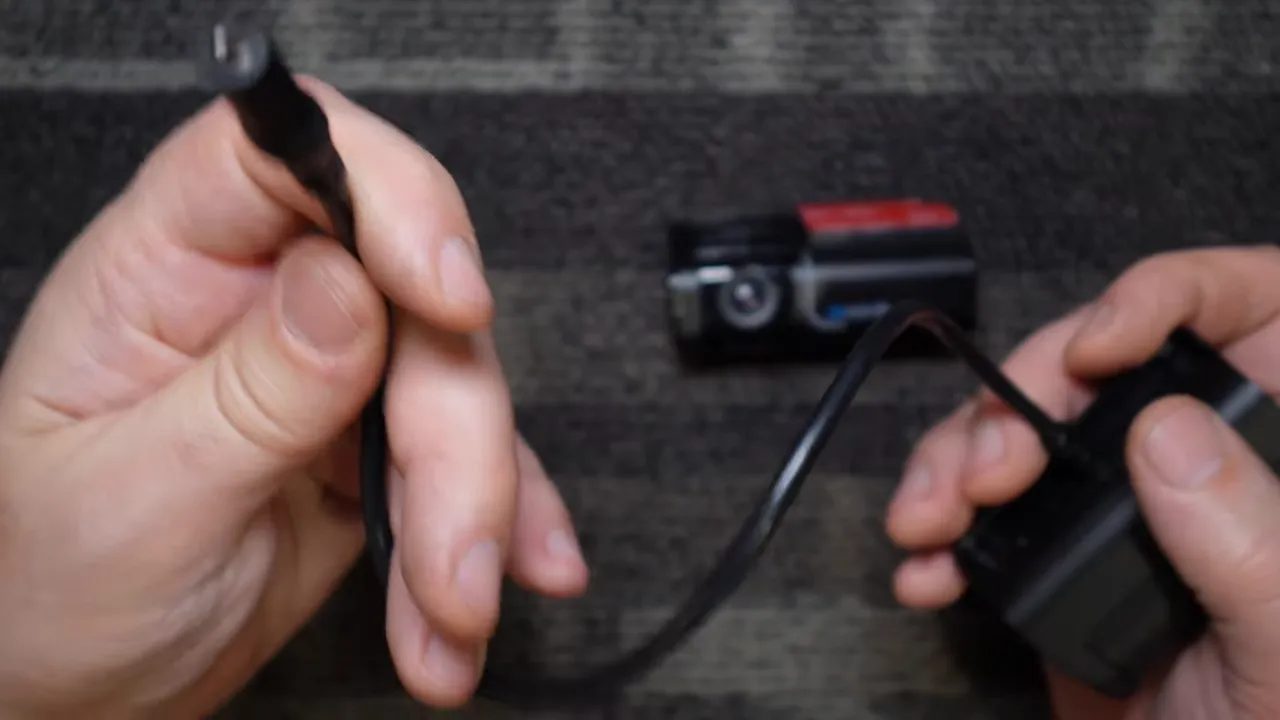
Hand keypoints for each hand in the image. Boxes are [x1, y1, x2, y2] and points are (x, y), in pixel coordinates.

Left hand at [0, 80, 587, 717]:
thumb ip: (249, 392)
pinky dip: (495, 525)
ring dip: (475, 505)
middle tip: (451, 554)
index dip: (385, 192)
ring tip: (450, 616)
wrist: (73, 691)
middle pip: (407, 295)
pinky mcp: (372, 443)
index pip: (281, 158)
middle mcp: (254, 303)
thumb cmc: (46, 591)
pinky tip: (494, 585)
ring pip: (455, 384)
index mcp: (163, 275)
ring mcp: (325, 373)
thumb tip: (351, 284)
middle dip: (452, 432)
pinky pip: (464, 457)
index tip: (451, 296)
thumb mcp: (135, 502)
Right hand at [884, 246, 1279, 718]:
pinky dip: (941, 536)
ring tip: (931, 518)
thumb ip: (1249, 541)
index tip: (1098, 349)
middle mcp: (1200, 463)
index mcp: (1279, 450)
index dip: (1163, 299)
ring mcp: (1119, 508)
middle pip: (1094, 365)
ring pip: (1022, 430)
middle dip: (1020, 399)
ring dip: (956, 462)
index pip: (1241, 309)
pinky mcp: (1056, 557)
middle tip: (992, 467)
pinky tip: (928, 567)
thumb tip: (1167, 431)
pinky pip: (985, 516)